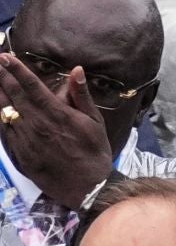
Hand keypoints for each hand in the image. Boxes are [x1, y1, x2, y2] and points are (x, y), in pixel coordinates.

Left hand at [0, 55, 114, 208]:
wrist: (88, 188)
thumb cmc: (95, 153)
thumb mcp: (95, 123)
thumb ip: (82, 95)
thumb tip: (76, 70)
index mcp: (58, 114)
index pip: (32, 86)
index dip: (17, 70)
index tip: (5, 57)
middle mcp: (38, 124)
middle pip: (13, 94)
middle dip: (1, 76)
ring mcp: (26, 139)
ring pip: (4, 110)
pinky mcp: (20, 152)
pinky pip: (4, 129)